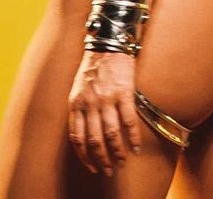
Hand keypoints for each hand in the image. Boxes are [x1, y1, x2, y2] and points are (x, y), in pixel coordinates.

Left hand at [68, 49, 143, 175]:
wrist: (108, 44)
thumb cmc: (93, 67)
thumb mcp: (78, 88)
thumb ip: (80, 109)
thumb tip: (84, 133)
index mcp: (76, 104)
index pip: (77, 139)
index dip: (84, 157)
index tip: (92, 167)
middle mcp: (90, 104)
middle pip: (95, 140)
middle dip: (102, 159)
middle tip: (109, 169)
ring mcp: (107, 99)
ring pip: (111, 134)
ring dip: (117, 152)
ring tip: (122, 161)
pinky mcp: (124, 93)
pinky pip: (129, 121)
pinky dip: (133, 137)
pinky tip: (136, 147)